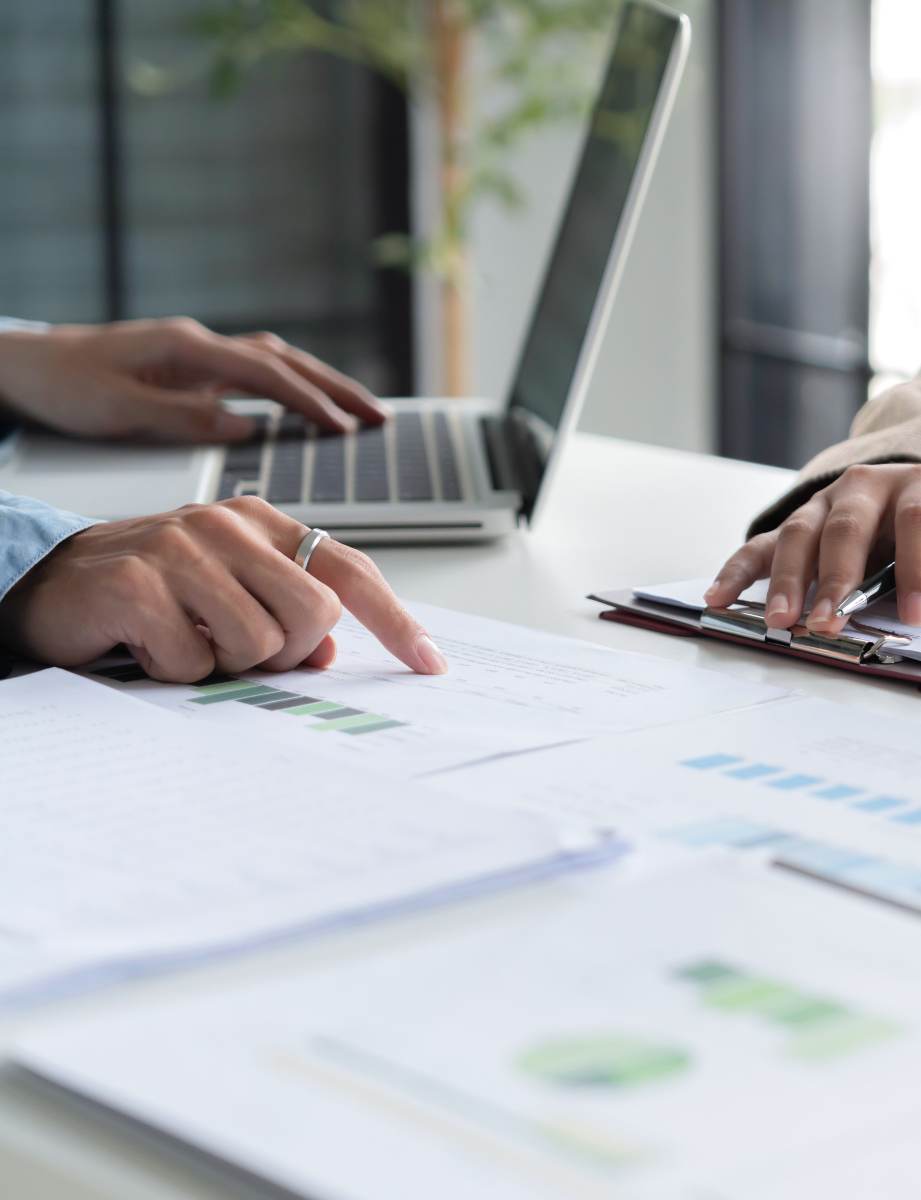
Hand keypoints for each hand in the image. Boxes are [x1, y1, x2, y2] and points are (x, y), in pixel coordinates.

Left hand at [0, 318, 389, 441]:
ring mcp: (197, 353)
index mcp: (185, 348)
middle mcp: (198, 344)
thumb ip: (182, 418)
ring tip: (358, 412)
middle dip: (335, 387)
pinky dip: (290, 387)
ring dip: (319, 384)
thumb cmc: (63, 386)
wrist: (25, 365)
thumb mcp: (117, 411)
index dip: (309, 401)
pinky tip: (306, 405)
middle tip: (379, 416)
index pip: (265, 373)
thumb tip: (244, 427)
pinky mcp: (191, 367)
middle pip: (285, 359)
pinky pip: (255, 373)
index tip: (342, 429)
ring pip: (275, 361)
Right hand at [0, 496, 447, 681]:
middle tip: (238, 650)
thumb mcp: (226, 596)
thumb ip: (284, 614)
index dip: (396, 621)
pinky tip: (149, 644)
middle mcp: (227, 525)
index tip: (429, 663)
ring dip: (225, 664)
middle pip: (314, 615)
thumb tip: (327, 651)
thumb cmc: (147, 592)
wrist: (45, 582)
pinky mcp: (137, 583)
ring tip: (186, 640)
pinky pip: (196, 662)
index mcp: (261, 523)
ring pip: (259, 643)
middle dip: (285, 652)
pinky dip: (176, 671)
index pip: (350, 571)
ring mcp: (180, 547)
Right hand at [704, 464, 920, 634]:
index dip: (916, 568)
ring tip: (781, 619)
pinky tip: (719, 597)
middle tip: (829, 623)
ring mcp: (824, 503)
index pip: (915, 522)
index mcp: (917, 486)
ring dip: (788, 579)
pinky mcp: (796, 523)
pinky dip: (738, 570)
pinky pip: (761, 544)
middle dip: (836, 579)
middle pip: (845, 527)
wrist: (910, 492)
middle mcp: (864, 486)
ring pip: (799, 533)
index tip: (914, 615)